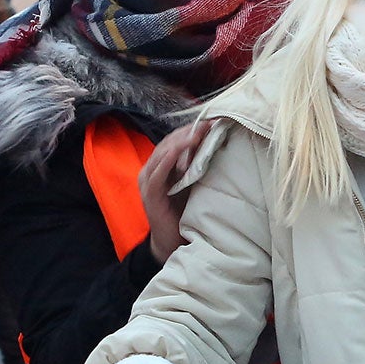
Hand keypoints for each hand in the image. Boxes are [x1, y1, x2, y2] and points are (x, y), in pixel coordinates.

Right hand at [139, 120, 211, 262]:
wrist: (173, 241)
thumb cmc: (184, 212)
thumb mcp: (192, 183)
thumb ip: (197, 165)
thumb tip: (216, 143)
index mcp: (161, 166)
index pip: (175, 141)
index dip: (191, 130)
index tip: (211, 122)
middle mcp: (152, 170)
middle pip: (169, 143)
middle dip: (188, 133)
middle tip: (208, 125)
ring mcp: (148, 182)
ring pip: (162, 154)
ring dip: (180, 142)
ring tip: (197, 134)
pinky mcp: (149, 195)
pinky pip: (157, 173)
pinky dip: (167, 160)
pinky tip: (178, 151)